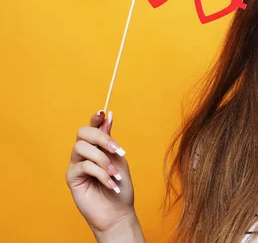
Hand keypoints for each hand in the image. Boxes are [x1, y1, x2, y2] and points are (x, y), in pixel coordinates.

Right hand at [66, 111, 136, 234]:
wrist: (118, 212)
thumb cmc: (120, 186)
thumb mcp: (118, 159)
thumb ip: (110, 140)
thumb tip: (108, 115)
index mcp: (97, 146)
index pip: (91, 127)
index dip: (95, 118)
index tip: (102, 112)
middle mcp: (84, 153)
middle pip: (82, 133)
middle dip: (101, 138)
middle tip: (117, 151)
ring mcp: (76, 164)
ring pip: (81, 148)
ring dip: (102, 160)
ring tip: (114, 174)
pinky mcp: (71, 178)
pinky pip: (84, 167)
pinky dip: (101, 174)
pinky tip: (110, 184)